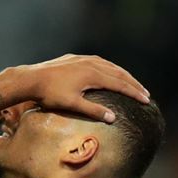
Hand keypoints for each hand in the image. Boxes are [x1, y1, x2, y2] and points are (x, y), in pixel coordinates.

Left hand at [10, 55, 150, 122]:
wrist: (31, 79)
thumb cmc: (50, 94)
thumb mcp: (72, 104)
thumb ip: (93, 110)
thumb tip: (113, 118)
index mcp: (93, 74)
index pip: (120, 84)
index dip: (134, 92)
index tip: (146, 100)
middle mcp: (91, 63)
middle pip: (118, 73)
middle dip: (133, 84)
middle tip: (145, 94)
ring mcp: (83, 59)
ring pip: (109, 65)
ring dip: (122, 74)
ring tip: (132, 83)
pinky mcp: (75, 58)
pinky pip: (98, 61)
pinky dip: (109, 67)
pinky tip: (110, 71)